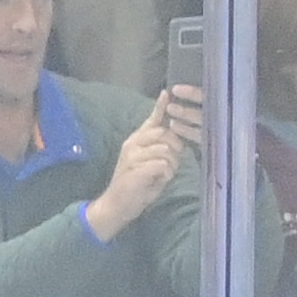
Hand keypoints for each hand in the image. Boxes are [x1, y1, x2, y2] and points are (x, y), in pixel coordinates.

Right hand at [86, 93, 188, 240]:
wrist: (119, 203)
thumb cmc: (139, 184)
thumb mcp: (153, 164)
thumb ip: (163, 151)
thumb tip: (177, 141)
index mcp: (137, 140)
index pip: (151, 120)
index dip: (161, 107)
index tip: (167, 93)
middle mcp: (133, 143)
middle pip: (165, 134)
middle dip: (176, 148)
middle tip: (172, 164)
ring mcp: (132, 155)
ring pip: (165, 150)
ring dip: (172, 165)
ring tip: (164, 175)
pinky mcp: (136, 169)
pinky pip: (162, 165)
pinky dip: (167, 174)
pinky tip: (160, 180)